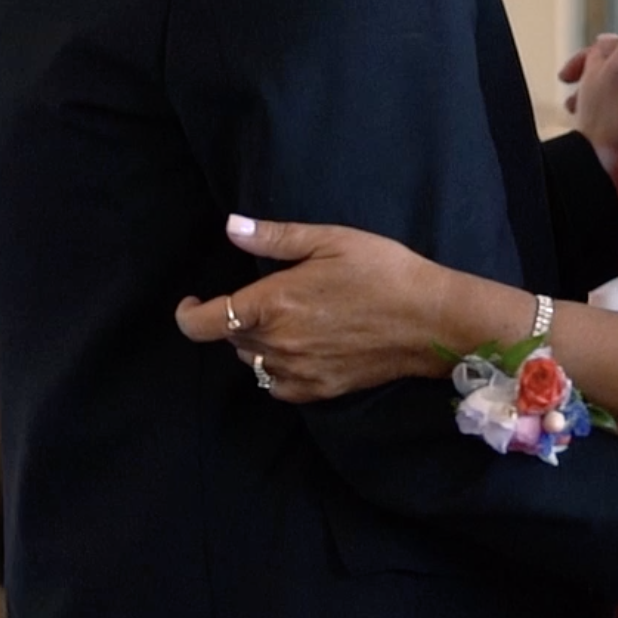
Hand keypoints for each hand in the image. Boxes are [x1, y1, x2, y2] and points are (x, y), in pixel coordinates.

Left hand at [175, 216, 452, 398]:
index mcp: (273, 304)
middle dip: (234, 318)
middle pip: (229, 340)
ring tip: (283, 321)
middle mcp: (278, 343)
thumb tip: (232, 227)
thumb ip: (275, 238)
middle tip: (264, 297)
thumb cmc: (383, 270)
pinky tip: (297, 349)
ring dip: (255, 343)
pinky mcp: (318, 390)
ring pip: (252, 363)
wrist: (430, 319)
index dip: (187, 314)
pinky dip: (275, 369)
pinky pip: (276, 385)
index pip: (203, 324)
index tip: (192, 301)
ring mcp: (298, 371)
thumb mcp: (330, 240)